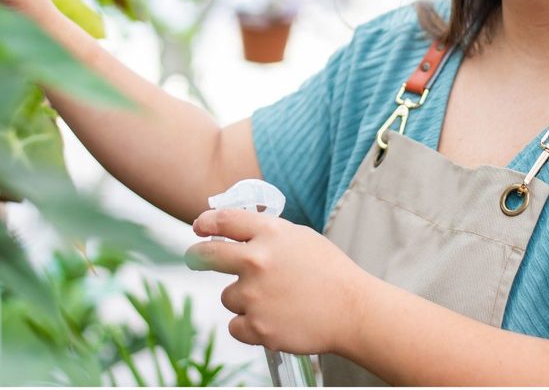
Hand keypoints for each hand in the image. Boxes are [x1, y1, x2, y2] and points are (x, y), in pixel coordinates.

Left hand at [185, 208, 370, 354]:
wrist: (353, 311)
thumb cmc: (330, 273)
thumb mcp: (300, 238)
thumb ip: (267, 233)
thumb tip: (235, 233)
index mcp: (270, 233)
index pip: (223, 220)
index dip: (206, 223)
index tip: (199, 228)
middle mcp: (257, 261)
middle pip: (208, 256)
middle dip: (197, 257)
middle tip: (195, 258)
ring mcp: (255, 295)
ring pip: (228, 296)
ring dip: (243, 299)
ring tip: (275, 301)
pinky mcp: (257, 327)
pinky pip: (235, 325)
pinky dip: (249, 325)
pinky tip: (274, 320)